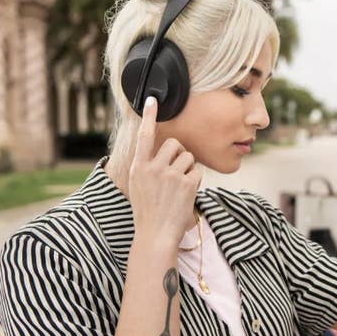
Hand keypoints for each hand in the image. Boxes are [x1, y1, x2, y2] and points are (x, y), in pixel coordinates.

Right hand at [128, 96, 201, 244]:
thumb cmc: (148, 209)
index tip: (152, 100)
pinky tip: (185, 194)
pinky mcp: (186, 184)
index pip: (144, 136)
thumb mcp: (139, 184)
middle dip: (179, 154)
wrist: (155, 234)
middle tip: (175, 172)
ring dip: (188, 168)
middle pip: (174, 144)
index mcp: (139, 167)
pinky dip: (195, 181)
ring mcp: (170, 175)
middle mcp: (153, 168)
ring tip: (178, 187)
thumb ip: (147, 165)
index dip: (149, 117)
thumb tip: (161, 148)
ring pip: (188, 157)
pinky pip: (197, 171)